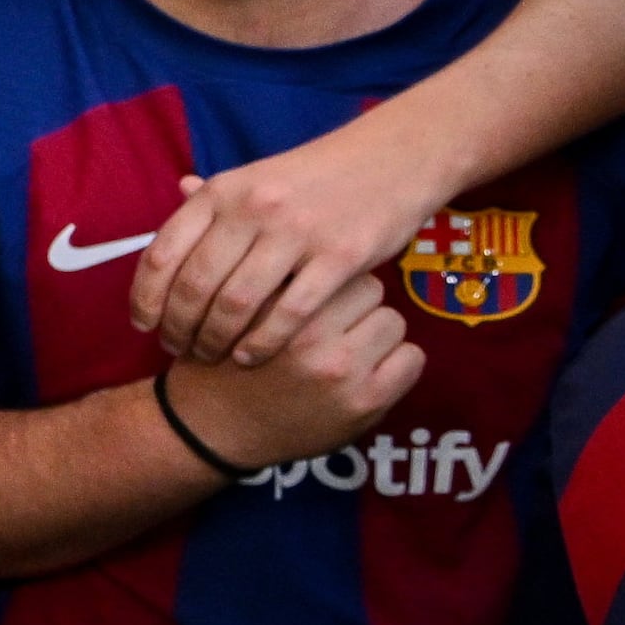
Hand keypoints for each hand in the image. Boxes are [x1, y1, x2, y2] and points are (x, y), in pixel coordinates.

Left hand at [132, 136, 445, 364]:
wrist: (392, 160)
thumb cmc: (317, 177)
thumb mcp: (258, 176)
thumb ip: (217, 195)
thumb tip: (177, 190)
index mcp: (223, 191)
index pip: (163, 253)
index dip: (145, 298)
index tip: (143, 325)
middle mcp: (252, 209)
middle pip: (195, 286)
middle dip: (178, 328)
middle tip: (176, 349)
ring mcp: (296, 232)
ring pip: (236, 304)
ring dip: (214, 340)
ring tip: (209, 357)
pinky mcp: (340, 257)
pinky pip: (289, 313)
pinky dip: (262, 342)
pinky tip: (250, 357)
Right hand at [163, 271, 419, 474]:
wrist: (212, 429)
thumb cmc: (219, 359)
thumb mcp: (221, 304)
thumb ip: (243, 262)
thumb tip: (218, 195)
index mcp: (273, 304)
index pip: (337, 264)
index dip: (332, 277)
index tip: (320, 293)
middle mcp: (308, 336)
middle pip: (370, 289)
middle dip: (356, 303)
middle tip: (338, 322)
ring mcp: (340, 371)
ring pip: (393, 321)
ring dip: (376, 332)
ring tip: (352, 348)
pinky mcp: (365, 402)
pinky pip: (411, 359)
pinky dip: (397, 363)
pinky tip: (370, 371)